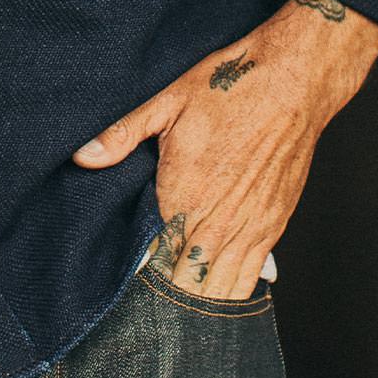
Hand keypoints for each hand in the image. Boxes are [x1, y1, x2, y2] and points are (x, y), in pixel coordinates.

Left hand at [70, 0, 377, 298]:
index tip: (124, 268)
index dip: (138, 268)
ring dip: (196, 294)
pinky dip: (230, 287)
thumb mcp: (166, 100)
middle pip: (185, 282)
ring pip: (219, 287)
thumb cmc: (229, 87)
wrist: (294, 82)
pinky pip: (251, 276)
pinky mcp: (274, 226)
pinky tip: (212, 288)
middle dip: (163, 288)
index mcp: (185, 194)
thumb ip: (122, 134)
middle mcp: (218, 221)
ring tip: (175, 294)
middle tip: (144, 288)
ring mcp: (250, 228)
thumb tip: (83, 156)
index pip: (154, 257)